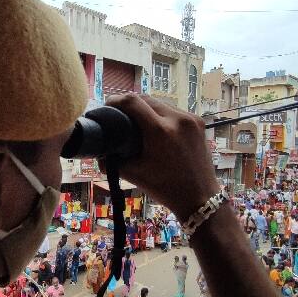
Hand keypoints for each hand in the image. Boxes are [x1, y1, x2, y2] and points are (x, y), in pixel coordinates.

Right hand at [105, 94, 219, 220]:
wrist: (200, 197)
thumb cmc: (165, 188)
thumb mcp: (134, 175)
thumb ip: (112, 162)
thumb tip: (98, 154)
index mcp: (159, 131)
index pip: (132, 102)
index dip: (116, 100)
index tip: (108, 105)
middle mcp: (177, 119)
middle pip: (146, 99)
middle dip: (131, 103)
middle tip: (120, 114)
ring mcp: (190, 119)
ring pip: (161, 103)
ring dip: (147, 108)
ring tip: (137, 120)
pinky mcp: (199, 122)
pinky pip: (174, 111)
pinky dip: (162, 115)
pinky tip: (157, 126)